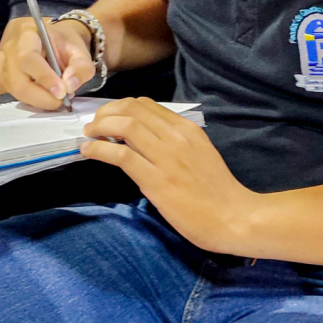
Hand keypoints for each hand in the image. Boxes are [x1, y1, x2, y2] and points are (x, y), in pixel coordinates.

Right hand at [0, 17, 95, 110]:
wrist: (49, 41)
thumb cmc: (62, 43)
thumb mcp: (78, 48)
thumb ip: (81, 66)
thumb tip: (69, 86)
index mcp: (27, 35)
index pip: (28, 57)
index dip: (44, 77)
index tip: (62, 92)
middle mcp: (10, 52)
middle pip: (18, 82)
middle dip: (43, 97)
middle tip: (63, 99)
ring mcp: (6, 68)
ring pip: (17, 93)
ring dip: (41, 101)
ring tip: (58, 97)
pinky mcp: (7, 82)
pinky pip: (20, 96)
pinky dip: (37, 101)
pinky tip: (49, 97)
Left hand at [82, 98, 257, 253]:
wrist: (234, 218)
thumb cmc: (217, 192)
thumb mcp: (200, 154)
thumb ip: (175, 143)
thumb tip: (144, 138)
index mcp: (188, 128)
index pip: (146, 105)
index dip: (120, 107)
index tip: (108, 118)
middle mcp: (176, 136)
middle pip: (131, 109)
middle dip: (105, 113)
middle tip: (94, 125)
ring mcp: (166, 157)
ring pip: (124, 125)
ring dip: (99, 127)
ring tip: (88, 136)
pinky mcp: (156, 180)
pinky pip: (121, 155)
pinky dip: (99, 149)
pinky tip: (89, 152)